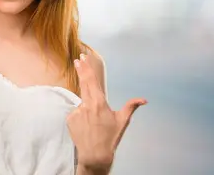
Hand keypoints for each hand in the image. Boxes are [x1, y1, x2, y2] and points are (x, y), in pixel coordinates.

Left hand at [67, 54, 146, 170]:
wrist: (95, 155)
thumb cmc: (110, 138)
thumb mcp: (122, 121)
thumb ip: (131, 107)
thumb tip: (143, 100)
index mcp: (99, 103)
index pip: (91, 81)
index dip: (86, 68)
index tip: (82, 58)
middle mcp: (86, 105)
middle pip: (83, 83)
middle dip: (80, 70)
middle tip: (77, 59)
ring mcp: (76, 111)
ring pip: (82, 102)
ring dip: (87, 106)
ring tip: (94, 121)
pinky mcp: (70, 118)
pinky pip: (76, 112)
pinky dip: (81, 116)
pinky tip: (86, 126)